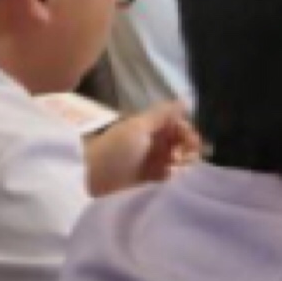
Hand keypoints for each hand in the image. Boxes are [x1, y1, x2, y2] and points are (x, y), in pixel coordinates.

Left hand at [85, 100, 199, 196]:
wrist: (92, 177)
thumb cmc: (116, 149)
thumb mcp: (138, 127)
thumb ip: (163, 114)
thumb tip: (185, 100)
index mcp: (153, 126)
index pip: (181, 127)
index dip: (188, 134)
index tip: (189, 144)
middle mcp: (155, 142)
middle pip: (184, 144)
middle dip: (188, 151)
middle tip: (178, 159)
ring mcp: (153, 161)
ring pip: (180, 161)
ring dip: (182, 165)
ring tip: (172, 170)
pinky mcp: (151, 180)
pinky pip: (171, 176)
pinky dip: (173, 176)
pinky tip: (168, 178)